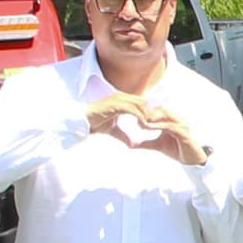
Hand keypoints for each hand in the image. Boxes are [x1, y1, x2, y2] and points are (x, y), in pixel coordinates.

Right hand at [86, 92, 203, 163]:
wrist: (82, 122)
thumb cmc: (95, 124)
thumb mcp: (113, 131)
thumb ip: (124, 135)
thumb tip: (132, 144)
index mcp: (123, 101)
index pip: (142, 104)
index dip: (150, 113)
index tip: (159, 124)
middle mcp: (122, 97)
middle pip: (145, 103)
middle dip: (153, 114)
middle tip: (160, 125)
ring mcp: (119, 99)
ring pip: (141, 105)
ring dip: (148, 116)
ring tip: (154, 127)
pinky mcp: (116, 104)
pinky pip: (133, 109)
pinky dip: (140, 118)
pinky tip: (144, 127)